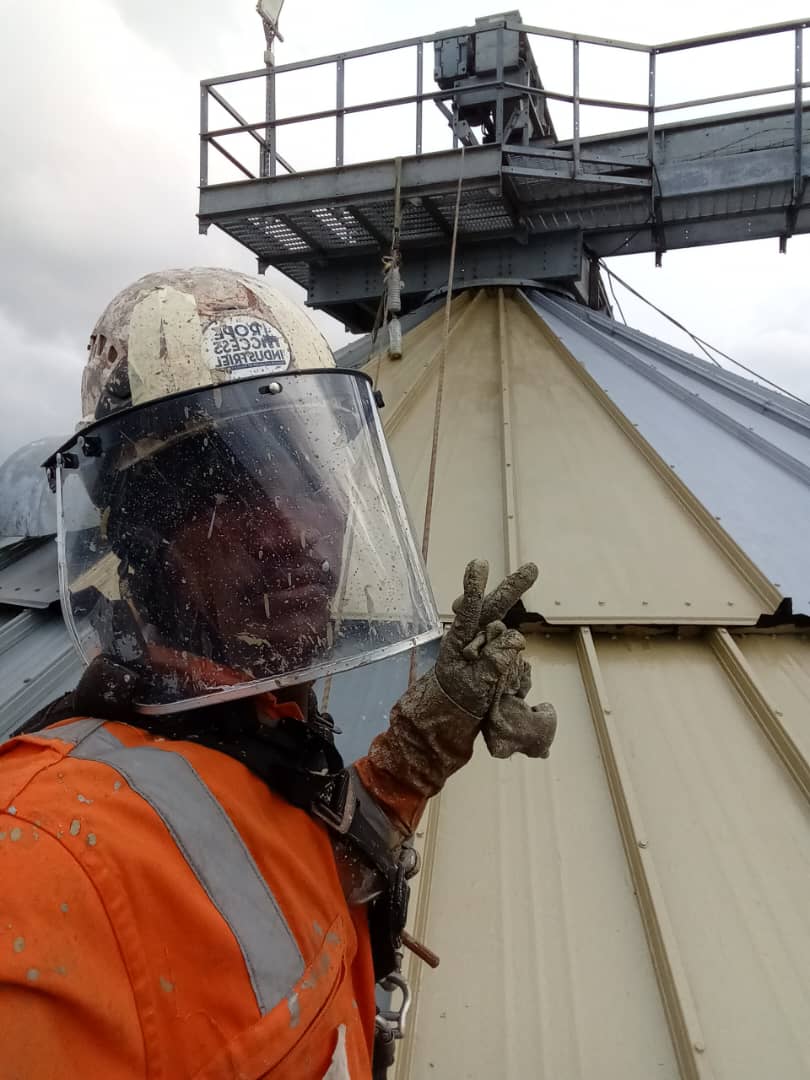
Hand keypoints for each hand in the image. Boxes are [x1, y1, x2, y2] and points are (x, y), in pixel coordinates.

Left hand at [436, 559, 537, 717]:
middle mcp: (474, 635)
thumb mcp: (472, 685)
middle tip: (532, 568)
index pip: (469, 611)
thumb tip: (516, 640)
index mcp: (459, 639)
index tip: (479, 563)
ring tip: (504, 638)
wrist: (455, 709)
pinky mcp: (500, 651)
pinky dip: (511, 657)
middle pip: (494, 607)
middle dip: (513, 587)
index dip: (474, 588)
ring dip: (507, 644)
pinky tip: (500, 675)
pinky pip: (513, 650)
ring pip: (506, 633)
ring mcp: (488, 642)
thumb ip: (492, 663)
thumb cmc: (458, 695)